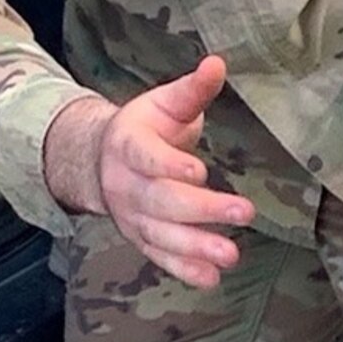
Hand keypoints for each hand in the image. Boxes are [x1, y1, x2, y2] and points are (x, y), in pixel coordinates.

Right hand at [44, 56, 251, 287]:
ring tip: (231, 254)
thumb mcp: (164, 103)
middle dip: (202, 210)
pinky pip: (160, 258)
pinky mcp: (141, 239)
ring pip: (161, 235)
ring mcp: (132, 217)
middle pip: (161, 201)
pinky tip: (211, 278)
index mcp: (128, 145)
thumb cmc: (143, 128)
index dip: (169, 165)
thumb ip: (193, 89)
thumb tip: (218, 63)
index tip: (199, 172)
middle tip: (242, 213)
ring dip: (195, 247)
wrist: (100, 160)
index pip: (146, 156)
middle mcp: (126, 185)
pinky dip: (184, 270)